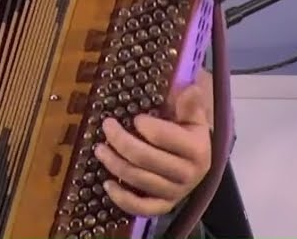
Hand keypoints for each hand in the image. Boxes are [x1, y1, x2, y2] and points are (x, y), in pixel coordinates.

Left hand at [94, 77, 212, 216]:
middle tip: (107, 126)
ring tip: (99, 149)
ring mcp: (176, 193)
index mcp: (197, 149)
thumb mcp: (192, 116)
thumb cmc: (188, 132)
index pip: (164, 137)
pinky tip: (107, 184)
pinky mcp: (164, 206)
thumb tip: (190, 87)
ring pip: (139, 180)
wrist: (197, 161)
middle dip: (120, 141)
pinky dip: (122, 198)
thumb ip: (189, 103)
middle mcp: (189, 174)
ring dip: (114, 164)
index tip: (135, 118)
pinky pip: (142, 208)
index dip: (145, 126)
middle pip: (145, 159)